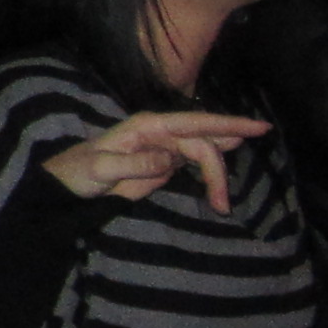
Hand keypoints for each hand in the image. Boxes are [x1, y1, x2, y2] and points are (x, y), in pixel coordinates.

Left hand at [38, 110, 272, 213]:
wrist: (70, 184)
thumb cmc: (79, 171)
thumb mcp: (101, 169)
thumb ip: (135, 164)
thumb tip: (169, 160)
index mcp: (149, 126)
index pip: (195, 122)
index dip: (227, 124)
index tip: (258, 129)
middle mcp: (161, 132)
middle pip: (203, 144)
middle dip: (218, 171)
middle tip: (223, 203)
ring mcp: (165, 147)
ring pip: (203, 156)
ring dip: (216, 177)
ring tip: (222, 204)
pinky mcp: (165, 163)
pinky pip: (195, 165)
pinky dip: (210, 176)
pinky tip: (219, 189)